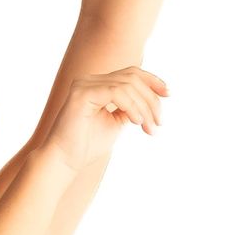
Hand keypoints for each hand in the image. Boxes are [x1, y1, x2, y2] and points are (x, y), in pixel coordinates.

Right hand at [41, 65, 169, 175]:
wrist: (65, 161)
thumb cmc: (87, 146)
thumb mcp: (116, 123)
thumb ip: (130, 109)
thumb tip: (151, 100)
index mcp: (98, 84)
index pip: (131, 73)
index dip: (152, 80)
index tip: (169, 93)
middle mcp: (90, 80)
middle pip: (132, 77)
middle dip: (151, 99)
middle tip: (159, 123)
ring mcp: (84, 84)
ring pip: (127, 85)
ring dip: (144, 107)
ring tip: (149, 128)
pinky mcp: (81, 94)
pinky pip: (116, 92)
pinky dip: (131, 106)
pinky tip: (137, 122)